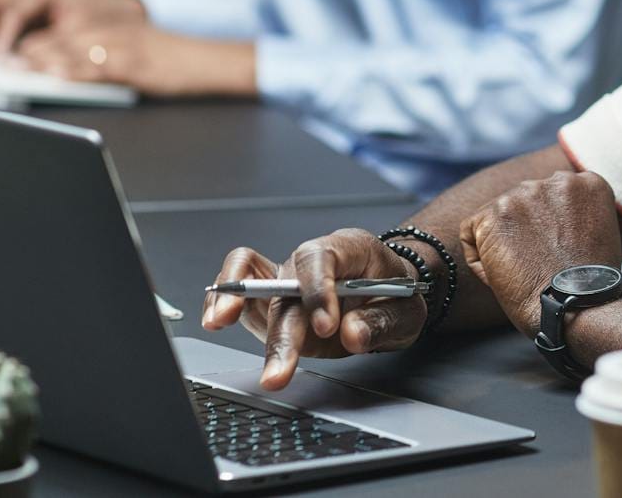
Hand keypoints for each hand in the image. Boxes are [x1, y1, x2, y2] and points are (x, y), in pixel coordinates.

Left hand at [12, 21, 254, 96]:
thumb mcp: (131, 50)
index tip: (8, 45)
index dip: (37, 36)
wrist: (205, 61)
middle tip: (1, 55)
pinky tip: (58, 72)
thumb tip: (57, 62)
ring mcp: (124, 45)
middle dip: (32, 46)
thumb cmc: (168, 61)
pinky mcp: (135, 63)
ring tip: (18, 63)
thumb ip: (97, 54)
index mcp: (110, 25)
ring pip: (77, 46)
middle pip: (64, 34)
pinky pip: (100, 65)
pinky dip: (76, 68)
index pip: (65, 28)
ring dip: (45, 55)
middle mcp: (114, 30)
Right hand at [201, 230, 428, 390]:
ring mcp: (287, 277)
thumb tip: (352, 334)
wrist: (387, 292)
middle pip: (286, 286)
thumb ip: (381, 322)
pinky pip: (240, 284)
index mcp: (349, 248)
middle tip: (278, 372)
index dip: (319, 291)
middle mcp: (311, 260)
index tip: (328, 327)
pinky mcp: (271, 299)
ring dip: (236, 304)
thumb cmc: (395, 294)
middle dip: (282, 332)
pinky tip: (214, 318)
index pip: (323, 259)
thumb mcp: (407, 311)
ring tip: (217, 322)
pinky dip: (224, 298)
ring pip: (255, 283)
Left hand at [460, 170, 621, 336]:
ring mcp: (523, 194)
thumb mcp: (598, 235)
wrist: (573, 307)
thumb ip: (577, 215)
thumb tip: (553, 216)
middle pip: (524, 203)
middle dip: (525, 232)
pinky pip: (470, 232)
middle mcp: (556, 180)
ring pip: (497, 217)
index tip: (558, 252)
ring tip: (525, 272)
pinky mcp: (494, 214)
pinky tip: (503, 276)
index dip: (550, 229)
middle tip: (538, 264)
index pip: (553, 196)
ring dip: (504, 244)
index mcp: (587, 184)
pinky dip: (480, 258)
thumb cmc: (588, 287)